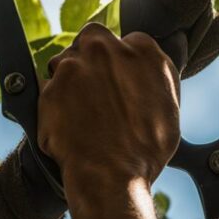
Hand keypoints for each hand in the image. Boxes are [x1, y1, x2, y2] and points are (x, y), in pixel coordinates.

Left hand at [38, 23, 180, 193]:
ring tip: (82, 114)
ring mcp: (74, 66)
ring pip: (65, 61)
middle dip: (91, 58)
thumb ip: (156, 76)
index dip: (121, 62)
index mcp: (143, 51)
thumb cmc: (146, 150)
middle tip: (96, 90)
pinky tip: (69, 125)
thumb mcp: (169, 107)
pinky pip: (48, 88)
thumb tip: (147, 67)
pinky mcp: (49, 87)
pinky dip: (54, 104)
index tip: (118, 80)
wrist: (112, 178)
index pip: (127, 42)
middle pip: (92, 39)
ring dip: (69, 81)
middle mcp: (106, 49)